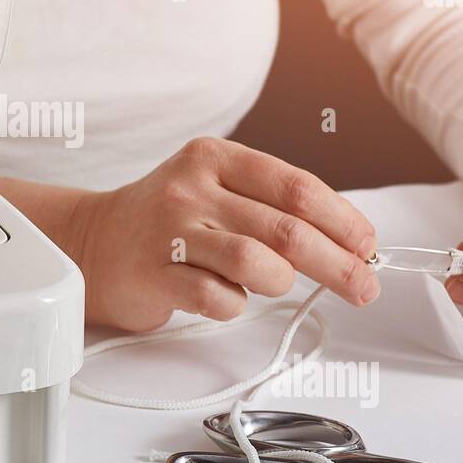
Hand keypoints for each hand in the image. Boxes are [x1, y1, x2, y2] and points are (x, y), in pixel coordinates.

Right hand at [72, 137, 379, 330]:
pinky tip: (227, 297)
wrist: (95, 242)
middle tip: (363, 286)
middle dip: (337, 263)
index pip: (296, 187)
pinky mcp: (154, 273)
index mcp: (215, 157)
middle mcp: (192, 187)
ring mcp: (169, 230)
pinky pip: (217, 298)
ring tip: (273, 285)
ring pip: (256, 263)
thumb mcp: (217, 188)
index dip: (342, 220)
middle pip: (286, 230)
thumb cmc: (171, 220)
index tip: (367, 246)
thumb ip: (272, 205)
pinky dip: (235, 305)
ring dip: (279, 282)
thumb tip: (349, 242)